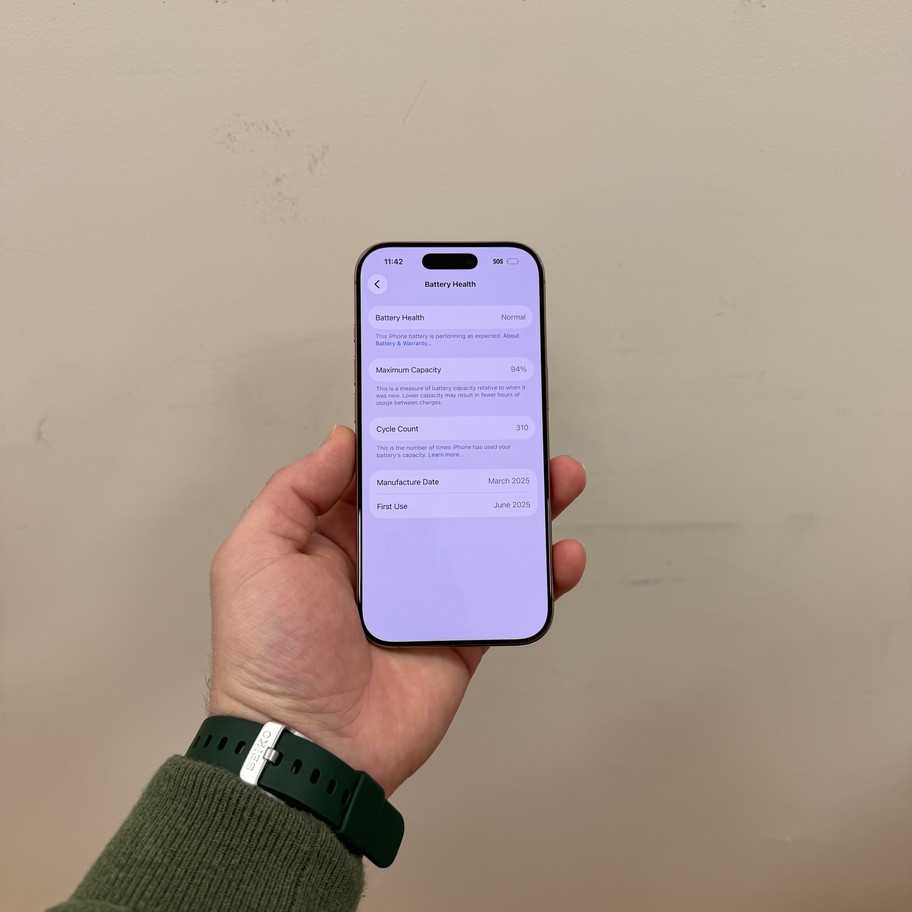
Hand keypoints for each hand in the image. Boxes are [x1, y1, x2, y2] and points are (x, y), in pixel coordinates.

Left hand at [208, 425, 585, 795]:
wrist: (309, 749)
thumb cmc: (269, 654)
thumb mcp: (256, 556)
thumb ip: (295, 491)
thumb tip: (343, 440)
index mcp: (335, 538)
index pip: (384, 474)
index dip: (414, 439)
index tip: (446, 406)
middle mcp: (385, 563)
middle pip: (445, 500)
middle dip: (481, 464)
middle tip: (514, 433)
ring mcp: (427, 600)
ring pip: (484, 541)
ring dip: (522, 508)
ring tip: (554, 477)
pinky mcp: (460, 638)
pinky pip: (505, 599)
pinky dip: (539, 577)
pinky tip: (560, 552)